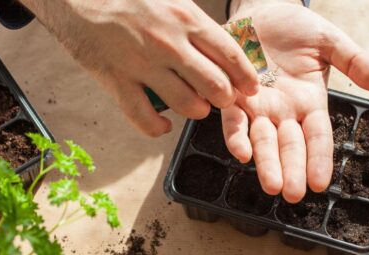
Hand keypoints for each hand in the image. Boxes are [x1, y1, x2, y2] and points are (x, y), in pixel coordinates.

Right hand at [20, 0, 259, 135]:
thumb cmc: (130, 0)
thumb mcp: (171, 1)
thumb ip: (197, 25)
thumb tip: (225, 50)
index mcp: (185, 18)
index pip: (230, 55)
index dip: (246, 78)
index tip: (250, 89)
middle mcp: (168, 43)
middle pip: (215, 86)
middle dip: (225, 99)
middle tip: (220, 99)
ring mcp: (142, 65)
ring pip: (187, 105)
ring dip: (196, 111)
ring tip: (194, 106)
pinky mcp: (118, 83)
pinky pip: (145, 120)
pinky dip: (158, 128)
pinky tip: (163, 124)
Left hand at [223, 0, 368, 202]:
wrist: (261, 10)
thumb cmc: (296, 28)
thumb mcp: (330, 42)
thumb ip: (354, 60)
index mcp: (309, 103)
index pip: (317, 137)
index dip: (319, 159)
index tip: (320, 183)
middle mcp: (284, 112)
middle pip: (290, 146)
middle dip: (291, 171)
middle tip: (292, 194)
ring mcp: (258, 107)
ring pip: (263, 141)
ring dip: (266, 164)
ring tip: (272, 185)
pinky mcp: (234, 96)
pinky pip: (234, 120)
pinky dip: (236, 136)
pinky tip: (241, 152)